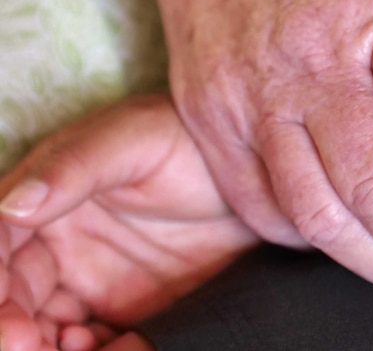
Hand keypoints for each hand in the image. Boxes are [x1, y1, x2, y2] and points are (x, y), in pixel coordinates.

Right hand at [0, 96, 256, 350]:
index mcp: (45, 200)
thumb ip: (72, 169)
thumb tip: (13, 203)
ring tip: (75, 347)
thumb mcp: (129, 140)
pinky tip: (115, 346)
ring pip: (48, 330)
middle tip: (27, 344)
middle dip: (11, 330)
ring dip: (48, 349)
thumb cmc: (184, 136)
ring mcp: (92, 280)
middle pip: (14, 298)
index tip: (6, 313)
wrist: (253, 167)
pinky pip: (100, 343)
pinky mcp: (130, 307)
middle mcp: (58, 245)